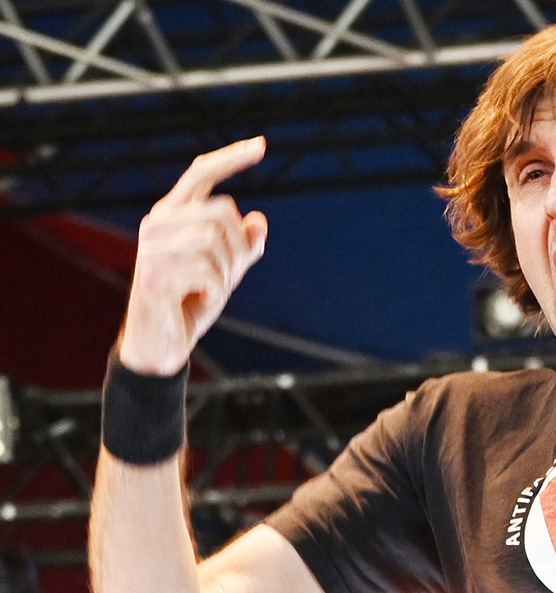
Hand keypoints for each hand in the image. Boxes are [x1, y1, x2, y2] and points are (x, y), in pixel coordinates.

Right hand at [118, 137, 267, 375]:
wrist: (161, 342)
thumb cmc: (191, 300)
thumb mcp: (226, 271)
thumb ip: (244, 247)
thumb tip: (259, 220)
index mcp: (172, 214)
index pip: (201, 172)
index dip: (231, 157)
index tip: (262, 144)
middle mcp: (157, 224)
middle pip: (222, 210)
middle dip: (239, 245)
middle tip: (228, 274)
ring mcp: (151, 249)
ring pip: (217, 240)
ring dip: (228, 271)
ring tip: (210, 288)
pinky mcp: (154, 276)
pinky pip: (209, 272)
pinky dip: (218, 289)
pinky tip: (200, 298)